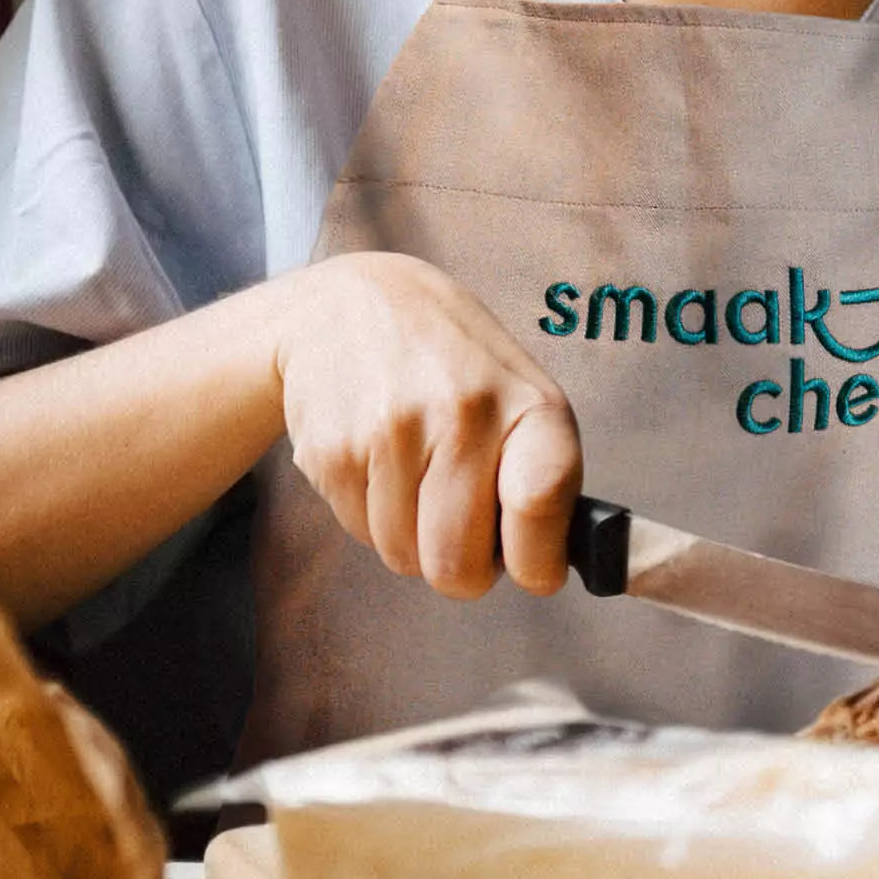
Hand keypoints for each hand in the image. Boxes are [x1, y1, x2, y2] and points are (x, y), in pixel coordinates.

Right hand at [268, 251, 584, 599]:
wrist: (352, 308)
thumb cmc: (458, 372)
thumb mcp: (524, 400)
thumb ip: (543, 481)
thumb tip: (545, 570)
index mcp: (531, 408)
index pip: (542, 503)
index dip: (537, 560)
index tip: (534, 570)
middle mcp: (464, 415)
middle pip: (458, 564)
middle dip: (461, 568)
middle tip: (462, 531)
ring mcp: (392, 432)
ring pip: (404, 557)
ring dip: (412, 540)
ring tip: (417, 478)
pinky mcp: (334, 450)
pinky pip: (360, 534)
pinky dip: (372, 517)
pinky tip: (379, 463)